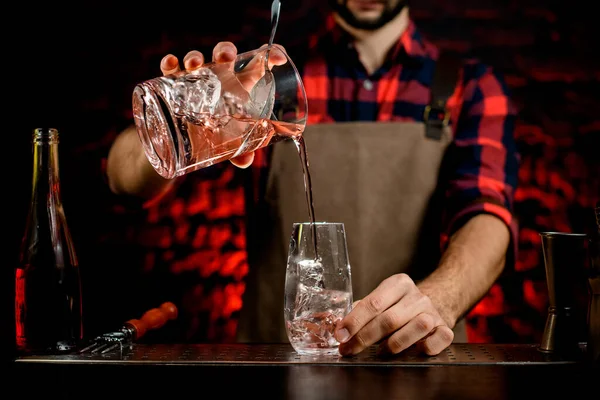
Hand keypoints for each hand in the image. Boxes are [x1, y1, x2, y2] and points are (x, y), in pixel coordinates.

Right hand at [159, 41, 287, 168]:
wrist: (190, 140)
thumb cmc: (220, 134)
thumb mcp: (232, 143)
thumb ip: (240, 151)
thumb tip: (244, 161)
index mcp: (241, 85)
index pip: (258, 64)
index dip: (271, 55)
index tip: (278, 58)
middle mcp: (220, 77)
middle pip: (224, 54)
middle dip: (225, 50)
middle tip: (225, 58)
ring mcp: (197, 78)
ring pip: (197, 59)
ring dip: (196, 57)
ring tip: (195, 64)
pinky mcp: (176, 84)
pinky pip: (171, 70)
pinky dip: (170, 64)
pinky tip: (171, 63)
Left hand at [334, 273, 453, 355]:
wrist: (437, 302)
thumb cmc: (400, 305)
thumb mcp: (381, 299)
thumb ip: (362, 310)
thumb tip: (339, 326)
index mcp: (398, 284)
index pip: (373, 303)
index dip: (354, 321)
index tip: (341, 335)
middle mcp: (417, 296)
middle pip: (389, 319)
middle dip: (364, 338)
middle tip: (349, 349)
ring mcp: (433, 312)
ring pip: (415, 329)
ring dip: (393, 344)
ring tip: (380, 351)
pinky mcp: (446, 329)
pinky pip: (435, 342)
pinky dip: (423, 349)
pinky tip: (412, 351)